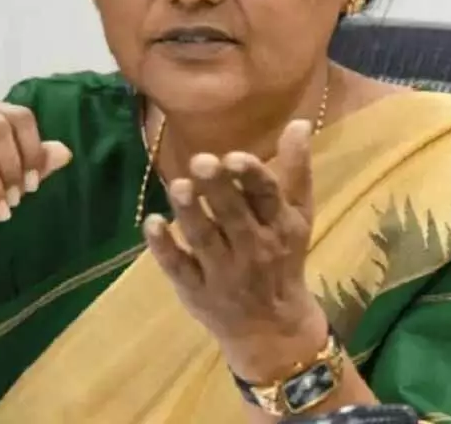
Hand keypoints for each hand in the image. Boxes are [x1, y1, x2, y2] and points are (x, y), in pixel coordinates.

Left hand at [143, 119, 325, 379]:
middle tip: (200, 161)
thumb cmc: (283, 256)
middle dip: (218, 189)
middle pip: (233, 216)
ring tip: (178, 186)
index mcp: (279, 226)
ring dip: (190, 213)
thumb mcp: (297, 216)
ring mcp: (222, 272)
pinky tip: (152, 223)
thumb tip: (298, 123)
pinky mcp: (195, 290)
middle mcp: (252, 248)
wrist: (272, 326)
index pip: (267, 198)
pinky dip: (164, 248)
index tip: (234, 158)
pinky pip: (178, 268)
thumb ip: (295, 170)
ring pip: (204, 239)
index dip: (251, 177)